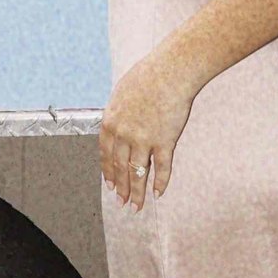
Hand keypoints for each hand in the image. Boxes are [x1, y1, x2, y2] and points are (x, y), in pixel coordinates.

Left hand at [101, 42, 199, 207]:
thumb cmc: (148, 75)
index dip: (108, 172)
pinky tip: (158, 193)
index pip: (106, 154)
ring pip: (138, 173)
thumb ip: (116, 112)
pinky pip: (161, 167)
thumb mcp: (121, 92)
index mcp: (111, 122)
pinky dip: (160, 182)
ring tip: (137, 206)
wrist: (171, 70)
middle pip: (120, 167)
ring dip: (137, 192)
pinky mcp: (165, 141)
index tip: (110, 185)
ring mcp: (144, 139)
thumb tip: (114, 122)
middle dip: (120, 187)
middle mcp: (124, 134)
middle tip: (122, 201)